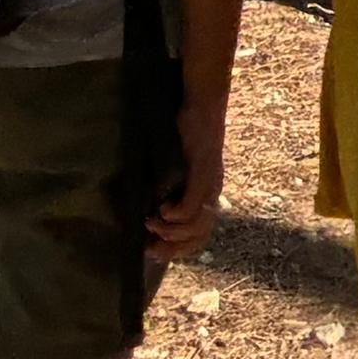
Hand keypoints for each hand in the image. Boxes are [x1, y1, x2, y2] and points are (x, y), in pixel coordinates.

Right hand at [148, 104, 229, 261]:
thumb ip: (167, 189)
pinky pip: (193, 203)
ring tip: (152, 222)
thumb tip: (145, 211)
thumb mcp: (175, 169)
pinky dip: (176, 214)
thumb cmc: (186, 135)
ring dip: (171, 231)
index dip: (178, 250)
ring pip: (197, 225)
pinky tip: (162, 209)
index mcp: (207, 195)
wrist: (203, 105)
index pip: (199, 236)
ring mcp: (210, 183)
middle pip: (199, 236)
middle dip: (173, 248)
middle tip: (150, 248)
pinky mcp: (204, 170)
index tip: (154, 253)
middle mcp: (212, 193)